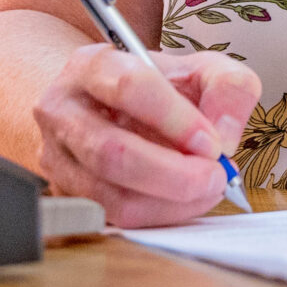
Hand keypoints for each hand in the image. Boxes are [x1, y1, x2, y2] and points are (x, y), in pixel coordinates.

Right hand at [32, 44, 261, 227]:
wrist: (101, 104)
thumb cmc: (149, 88)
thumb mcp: (195, 68)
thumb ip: (227, 87)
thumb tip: (226, 135)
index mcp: (92, 66)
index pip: (129, 87)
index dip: (177, 120)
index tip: (213, 143)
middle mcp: (64, 111)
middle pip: (112, 153)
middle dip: (175, 174)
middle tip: (215, 177)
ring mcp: (59, 158)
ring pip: (112, 197)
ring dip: (170, 203)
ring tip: (205, 189)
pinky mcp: (67, 197)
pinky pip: (114, 220)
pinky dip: (157, 217)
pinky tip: (180, 201)